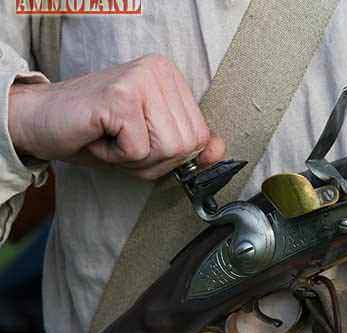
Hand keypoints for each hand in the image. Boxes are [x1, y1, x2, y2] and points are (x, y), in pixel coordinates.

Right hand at [8, 54, 224, 179]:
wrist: (41, 121)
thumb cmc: (96, 132)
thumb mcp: (152, 143)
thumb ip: (189, 145)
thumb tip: (219, 152)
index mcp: (172, 78)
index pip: (200, 136)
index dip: (171, 156)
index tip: (140, 142)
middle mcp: (160, 71)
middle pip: (187, 145)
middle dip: (153, 160)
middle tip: (122, 143)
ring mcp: (141, 79)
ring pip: (167, 149)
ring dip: (135, 159)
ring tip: (112, 138)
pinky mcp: (121, 96)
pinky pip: (138, 149)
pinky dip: (116, 156)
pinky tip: (99, 135)